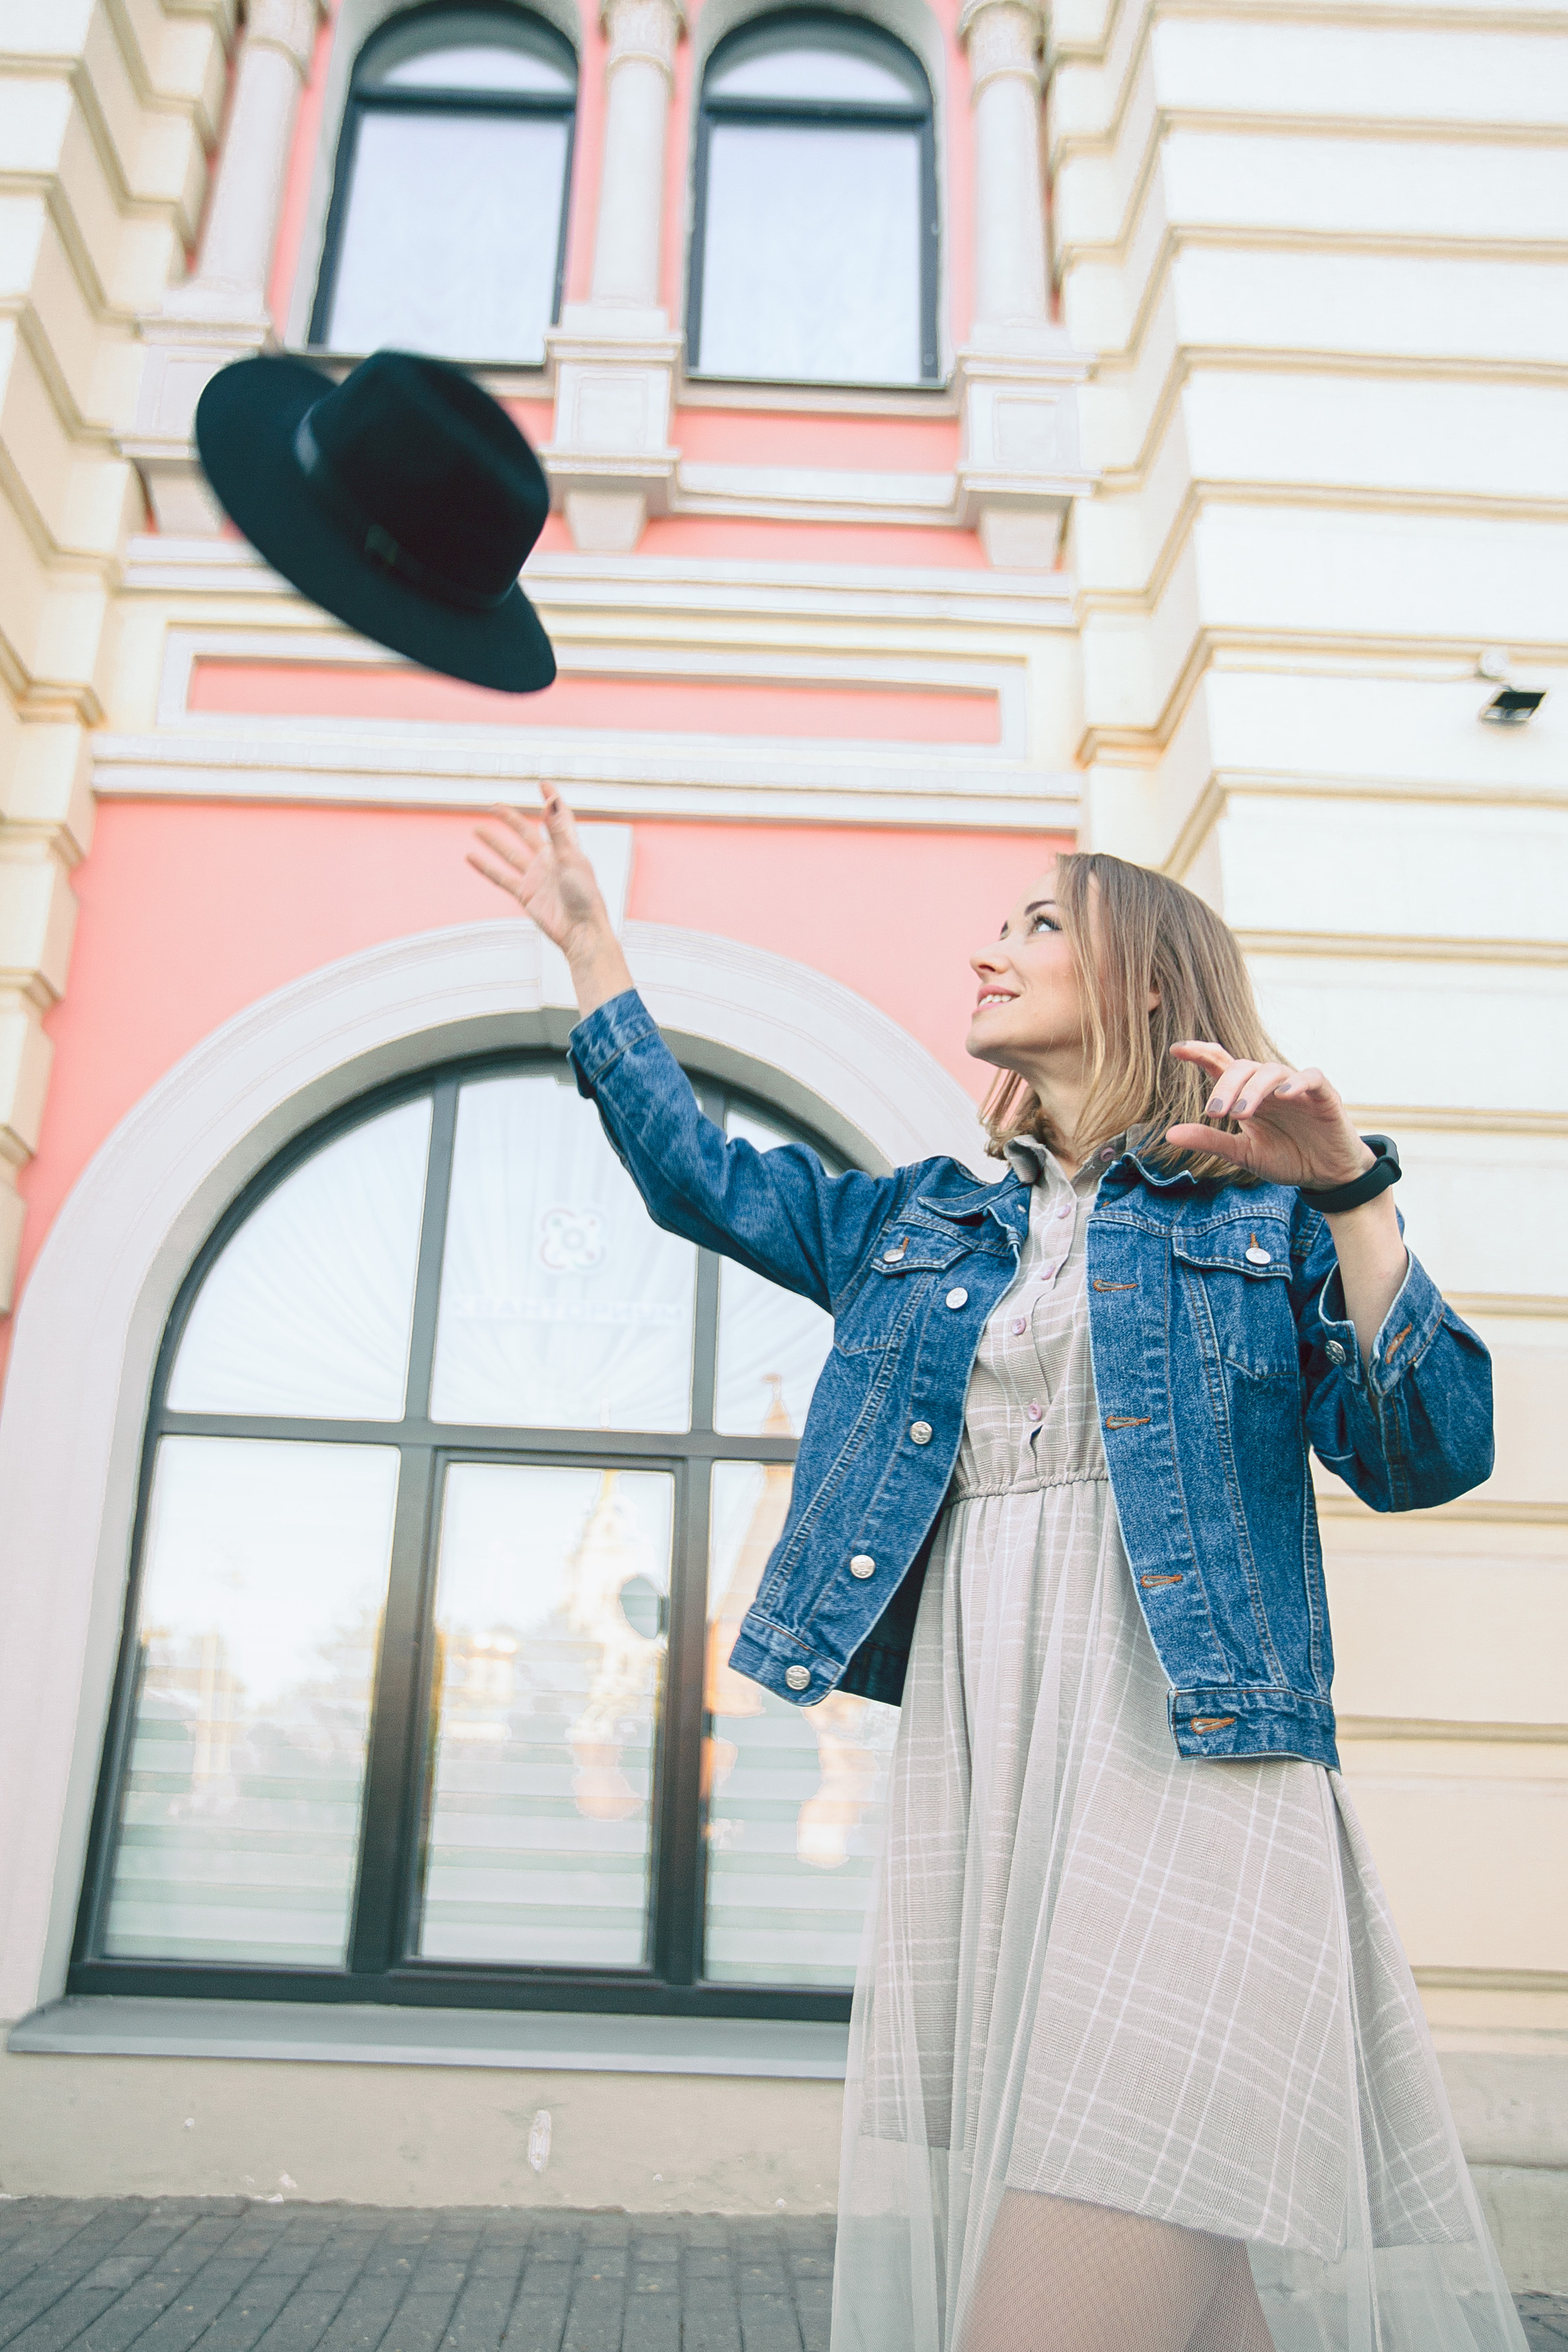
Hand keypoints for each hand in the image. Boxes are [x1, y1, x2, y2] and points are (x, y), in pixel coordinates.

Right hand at [466, 787, 633, 1018]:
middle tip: (495, 805)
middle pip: (526, 832)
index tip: (542, 784)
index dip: (552, 800)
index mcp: (567, 848)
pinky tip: (471, 857)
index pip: (558, 817)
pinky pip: (501, 877)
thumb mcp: (571, 858)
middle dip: (511, 818)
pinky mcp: (525, 894)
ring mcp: (536, 877)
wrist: (580, 931)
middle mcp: (550, 860)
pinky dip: (486, 867)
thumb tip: (550, 802)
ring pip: (510, 853)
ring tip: (477, 828)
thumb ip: (558, 830)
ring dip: (494, 841)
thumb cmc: (585, 897)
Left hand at [1164, 1044, 1375, 1189]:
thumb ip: (1210, 1141)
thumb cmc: (1286, 1157)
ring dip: (1253, 1089)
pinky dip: (1297, 1081)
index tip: (1176, 1049)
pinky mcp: (1324, 1095)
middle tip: (1214, 1112)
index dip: (1200, 1052)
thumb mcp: (1243, 1154)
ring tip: (1240, 1114)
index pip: (1221, 1065)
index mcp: (1247, 1096)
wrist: (1326, 1175)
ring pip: (1272, 1071)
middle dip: (1225, 1086)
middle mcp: (1269, 1086)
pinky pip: (1311, 1077)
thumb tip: (1169, 1134)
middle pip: (1243, 1067)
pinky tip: (1283, 1094)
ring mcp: (1297, 1088)